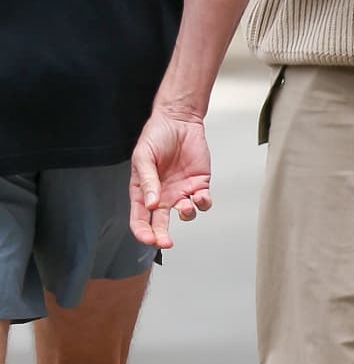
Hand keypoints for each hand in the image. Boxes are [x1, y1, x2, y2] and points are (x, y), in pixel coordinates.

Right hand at [129, 109, 212, 248]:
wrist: (179, 121)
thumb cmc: (156, 137)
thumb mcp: (144, 157)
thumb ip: (147, 180)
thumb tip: (152, 204)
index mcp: (144, 191)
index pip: (140, 218)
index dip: (142, 232)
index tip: (148, 239)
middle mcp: (162, 195)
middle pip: (161, 224)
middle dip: (162, 236)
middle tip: (165, 242)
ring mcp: (181, 191)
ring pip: (185, 214)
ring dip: (186, 214)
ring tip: (185, 206)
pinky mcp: (199, 184)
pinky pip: (203, 202)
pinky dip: (203, 203)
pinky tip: (199, 197)